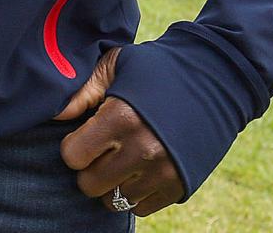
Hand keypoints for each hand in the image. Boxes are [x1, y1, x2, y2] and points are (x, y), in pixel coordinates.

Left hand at [58, 47, 185, 216]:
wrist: (217, 80)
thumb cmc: (159, 68)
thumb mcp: (118, 65)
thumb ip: (83, 90)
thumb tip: (55, 115)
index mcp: (121, 118)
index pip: (73, 156)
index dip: (74, 146)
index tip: (85, 136)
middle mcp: (141, 150)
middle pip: (88, 184)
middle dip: (89, 167)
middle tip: (102, 150)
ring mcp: (162, 172)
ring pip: (113, 200)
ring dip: (112, 183)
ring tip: (122, 159)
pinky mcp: (179, 186)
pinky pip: (140, 208)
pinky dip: (134, 193)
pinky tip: (140, 170)